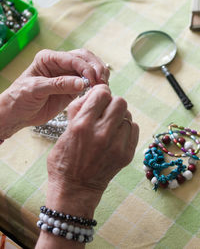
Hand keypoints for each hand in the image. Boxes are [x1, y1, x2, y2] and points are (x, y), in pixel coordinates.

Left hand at [0, 49, 108, 138]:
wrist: (18, 114)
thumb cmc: (20, 98)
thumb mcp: (36, 89)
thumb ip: (59, 85)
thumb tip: (82, 84)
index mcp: (49, 58)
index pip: (73, 58)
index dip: (85, 68)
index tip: (92, 80)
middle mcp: (60, 64)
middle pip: (85, 58)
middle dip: (96, 68)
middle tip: (101, 82)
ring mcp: (68, 76)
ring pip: (90, 68)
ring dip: (99, 74)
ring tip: (103, 86)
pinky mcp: (72, 88)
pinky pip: (88, 83)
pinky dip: (96, 85)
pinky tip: (99, 90)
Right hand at [46, 84, 138, 215]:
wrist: (76, 189)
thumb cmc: (64, 160)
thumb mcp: (64, 131)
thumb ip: (78, 109)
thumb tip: (93, 94)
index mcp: (83, 126)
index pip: (102, 94)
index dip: (100, 92)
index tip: (98, 97)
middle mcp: (102, 134)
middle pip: (120, 102)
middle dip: (112, 102)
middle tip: (105, 111)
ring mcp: (116, 145)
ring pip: (128, 115)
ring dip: (119, 116)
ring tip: (110, 124)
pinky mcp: (126, 155)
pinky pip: (134, 129)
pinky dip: (126, 128)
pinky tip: (116, 134)